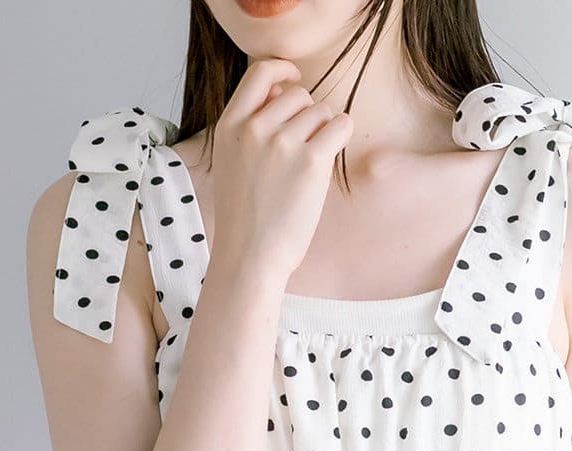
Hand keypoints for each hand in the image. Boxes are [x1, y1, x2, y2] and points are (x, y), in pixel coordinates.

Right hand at [207, 59, 353, 287]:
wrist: (249, 258)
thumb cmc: (244, 218)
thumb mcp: (231, 164)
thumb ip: (250, 126)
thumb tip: (285, 91)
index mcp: (230, 126)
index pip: (260, 73)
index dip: (283, 71)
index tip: (294, 79)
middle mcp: (255, 128)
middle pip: (299, 94)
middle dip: (307, 116)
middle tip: (301, 152)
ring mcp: (283, 142)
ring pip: (321, 111)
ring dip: (324, 132)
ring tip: (308, 167)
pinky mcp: (311, 160)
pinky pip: (341, 124)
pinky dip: (341, 136)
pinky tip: (329, 158)